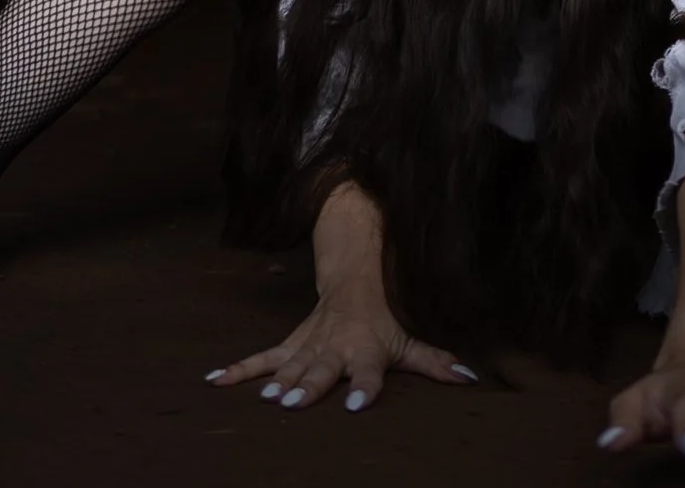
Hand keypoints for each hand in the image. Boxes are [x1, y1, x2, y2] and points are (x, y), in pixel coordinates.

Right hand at [203, 281, 477, 412]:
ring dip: (276, 380)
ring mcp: (309, 345)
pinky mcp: (290, 343)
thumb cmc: (387, 317)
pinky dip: (237, 368)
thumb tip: (471, 379)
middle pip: (321, 369)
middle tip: (292, 403)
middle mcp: (335, 347)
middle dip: (308, 386)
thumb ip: (436, 363)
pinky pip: (261, 355)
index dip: (364, 388)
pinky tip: (213, 380)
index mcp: (366, 349)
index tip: (357, 406)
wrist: (356, 277)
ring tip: (264, 398)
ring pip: (289, 363)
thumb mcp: (411, 338)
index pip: (368, 372)